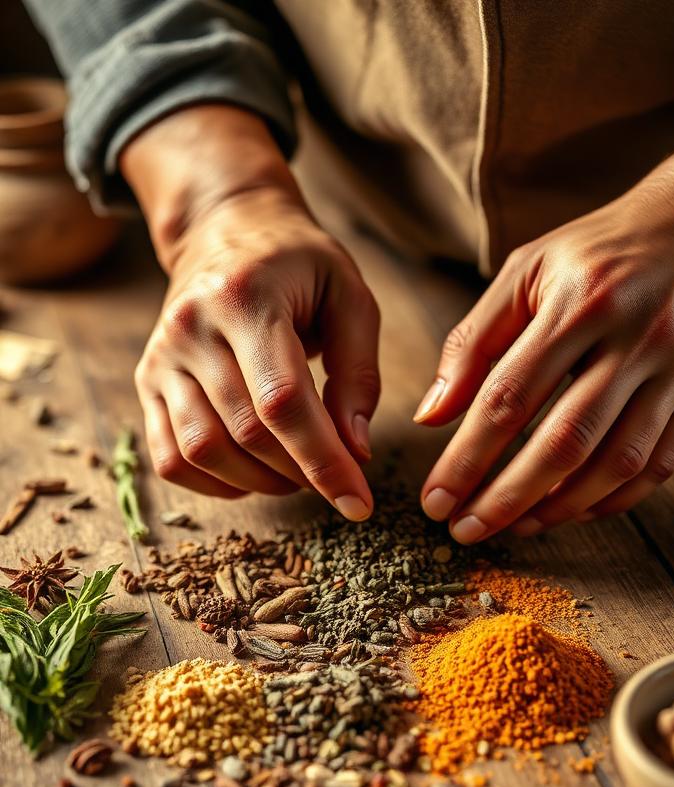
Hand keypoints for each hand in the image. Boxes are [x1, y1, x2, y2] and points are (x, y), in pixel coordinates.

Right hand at [123, 105, 378, 517]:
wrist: (225, 228)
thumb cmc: (299, 265)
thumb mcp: (350, 297)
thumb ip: (359, 373)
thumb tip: (355, 450)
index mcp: (246, 298)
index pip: (284, 401)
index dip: (324, 461)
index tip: (358, 503)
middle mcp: (191, 328)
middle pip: (247, 432)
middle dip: (301, 474)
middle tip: (336, 478)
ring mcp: (161, 356)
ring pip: (204, 451)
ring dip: (260, 483)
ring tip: (297, 474)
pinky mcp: (147, 381)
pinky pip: (170, 457)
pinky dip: (214, 483)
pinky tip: (252, 475)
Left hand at [416, 99, 673, 541]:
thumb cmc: (609, 244)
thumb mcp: (530, 267)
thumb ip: (475, 340)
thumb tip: (431, 415)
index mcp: (579, 303)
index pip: (509, 397)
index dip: (467, 457)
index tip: (436, 499)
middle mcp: (632, 340)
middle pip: (563, 442)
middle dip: (506, 498)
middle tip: (467, 530)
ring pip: (615, 463)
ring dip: (558, 508)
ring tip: (515, 526)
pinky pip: (658, 465)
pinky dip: (612, 499)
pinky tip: (573, 510)